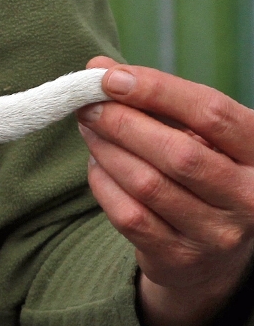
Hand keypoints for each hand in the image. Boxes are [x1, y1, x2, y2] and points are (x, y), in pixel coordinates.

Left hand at [78, 56, 253, 325]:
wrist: (212, 257)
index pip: (210, 112)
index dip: (157, 90)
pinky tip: (96, 166)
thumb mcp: (197, 134)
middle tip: (87, 105)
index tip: (110, 77)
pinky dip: (103, 185)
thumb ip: (155, 101)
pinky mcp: (180, 257)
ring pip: (147, 184)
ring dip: (107, 151)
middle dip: (123, 123)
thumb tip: (97, 69)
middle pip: (177, 152)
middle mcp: (249, 195)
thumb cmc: (204, 176)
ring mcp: (217, 232)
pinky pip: (128, 215)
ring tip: (88, 129)